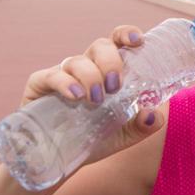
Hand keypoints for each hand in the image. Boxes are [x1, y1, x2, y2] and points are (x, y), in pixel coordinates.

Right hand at [19, 23, 162, 166]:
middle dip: (111, 61)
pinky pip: (51, 75)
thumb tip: (155, 115)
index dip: (126, 35)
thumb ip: (142, 126)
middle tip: (115, 86)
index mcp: (107, 71)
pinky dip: (65, 83)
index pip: (117, 42)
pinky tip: (75, 96)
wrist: (56, 159)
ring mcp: (62, 74)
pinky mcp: (39, 85)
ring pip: (77, 61)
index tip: (138, 41)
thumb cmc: (91, 139)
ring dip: (91, 77)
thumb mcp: (122, 135)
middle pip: (100, 46)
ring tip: (95, 100)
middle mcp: (86, 67)